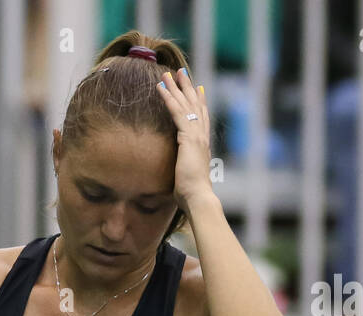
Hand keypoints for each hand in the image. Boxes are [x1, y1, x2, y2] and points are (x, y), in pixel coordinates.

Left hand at [155, 69, 213, 209]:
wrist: (198, 197)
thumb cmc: (191, 193)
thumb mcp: (187, 176)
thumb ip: (184, 169)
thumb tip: (179, 174)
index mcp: (202, 145)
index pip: (202, 118)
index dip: (199, 102)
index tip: (198, 89)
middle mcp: (201, 136)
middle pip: (195, 105)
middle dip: (188, 87)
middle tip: (182, 71)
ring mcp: (196, 135)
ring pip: (185, 104)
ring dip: (176, 87)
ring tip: (168, 73)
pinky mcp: (187, 137)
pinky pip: (176, 112)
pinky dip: (168, 98)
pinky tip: (160, 88)